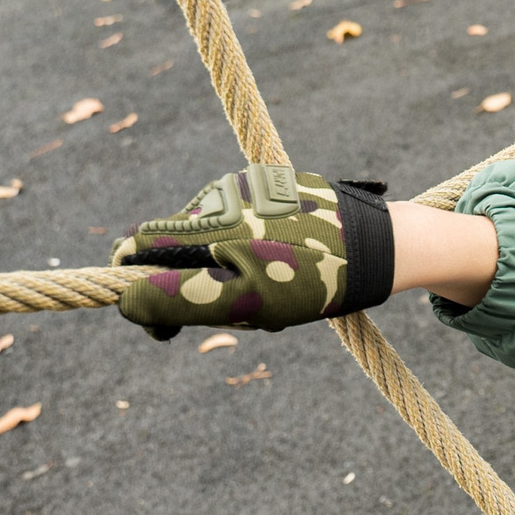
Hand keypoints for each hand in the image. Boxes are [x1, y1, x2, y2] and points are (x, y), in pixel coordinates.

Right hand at [111, 163, 394, 338]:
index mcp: (208, 221)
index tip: (161, 326)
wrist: (387, 244)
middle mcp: (220, 195)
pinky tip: (289, 273)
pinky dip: (252, 255)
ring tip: (278, 294)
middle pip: (177, 248)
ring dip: (228, 273)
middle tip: (246, 316)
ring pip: (212, 240)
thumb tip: (127, 301)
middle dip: (197, 286)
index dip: (136, 286)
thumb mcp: (247, 302)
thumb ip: (182, 299)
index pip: (140, 246)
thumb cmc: (318, 279)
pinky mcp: (272, 187)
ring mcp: (248, 188)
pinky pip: (243, 226)